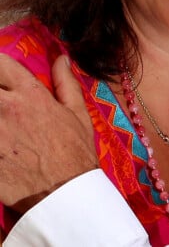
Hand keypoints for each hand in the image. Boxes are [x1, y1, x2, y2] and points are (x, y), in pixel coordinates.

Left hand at [0, 54, 97, 212]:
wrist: (62, 193)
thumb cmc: (74, 151)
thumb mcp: (77, 112)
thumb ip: (66, 82)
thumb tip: (61, 58)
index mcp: (29, 94)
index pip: (1, 63)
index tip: (0, 74)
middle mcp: (5, 107)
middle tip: (0, 99)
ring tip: (1, 123)